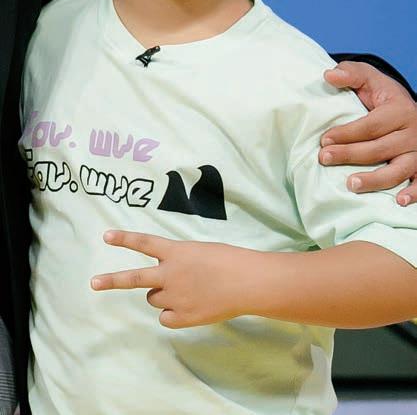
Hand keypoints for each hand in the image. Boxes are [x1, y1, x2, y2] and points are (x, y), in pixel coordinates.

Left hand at [91, 231, 260, 328]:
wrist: (249, 282)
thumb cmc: (230, 261)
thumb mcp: (202, 252)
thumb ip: (180, 262)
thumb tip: (166, 278)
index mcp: (177, 252)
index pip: (145, 243)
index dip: (125, 239)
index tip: (106, 236)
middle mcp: (170, 274)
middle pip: (134, 278)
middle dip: (112, 280)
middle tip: (94, 283)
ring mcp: (175, 296)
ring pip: (155, 299)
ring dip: (164, 295)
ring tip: (188, 292)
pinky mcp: (182, 317)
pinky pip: (166, 318)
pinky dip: (174, 314)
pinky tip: (190, 307)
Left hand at [321, 61, 416, 205]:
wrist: (409, 113)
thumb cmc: (385, 100)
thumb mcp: (372, 81)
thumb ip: (352, 74)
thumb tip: (329, 75)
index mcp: (399, 110)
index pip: (370, 126)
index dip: (346, 134)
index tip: (324, 140)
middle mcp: (412, 133)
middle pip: (379, 148)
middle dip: (349, 155)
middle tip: (324, 158)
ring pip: (398, 169)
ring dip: (375, 179)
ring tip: (351, 184)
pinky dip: (414, 192)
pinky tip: (399, 201)